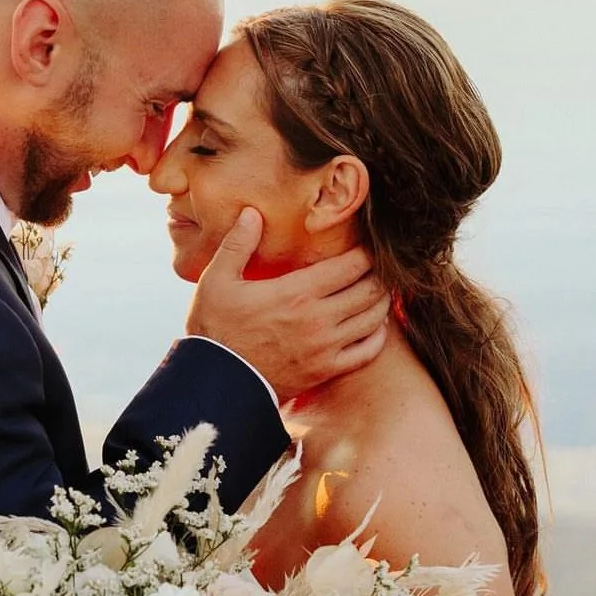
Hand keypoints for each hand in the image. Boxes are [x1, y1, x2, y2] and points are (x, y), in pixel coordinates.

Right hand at [186, 208, 390, 402]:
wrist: (216, 383)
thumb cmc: (214, 329)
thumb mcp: (216, 281)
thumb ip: (237, 244)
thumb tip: (252, 213)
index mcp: (296, 292)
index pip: (352, 265)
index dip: (367, 252)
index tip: (366, 245)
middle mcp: (318, 319)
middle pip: (370, 289)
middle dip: (379, 274)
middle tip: (377, 266)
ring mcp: (325, 348)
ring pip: (374, 319)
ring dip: (381, 302)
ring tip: (377, 290)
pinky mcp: (325, 371)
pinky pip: (367, 352)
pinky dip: (377, 336)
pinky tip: (373, 326)